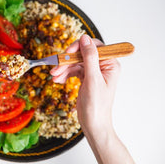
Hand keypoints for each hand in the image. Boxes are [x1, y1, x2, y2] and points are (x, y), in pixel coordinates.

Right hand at [51, 35, 133, 162]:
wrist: (93, 124)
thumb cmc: (97, 106)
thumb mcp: (92, 79)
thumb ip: (89, 57)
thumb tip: (85, 38)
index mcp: (110, 64)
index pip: (94, 46)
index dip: (79, 47)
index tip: (67, 53)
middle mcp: (103, 66)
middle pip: (82, 54)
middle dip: (68, 60)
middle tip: (56, 67)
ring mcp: (94, 72)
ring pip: (76, 62)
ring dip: (64, 68)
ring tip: (54, 76)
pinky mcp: (86, 78)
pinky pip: (73, 71)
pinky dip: (65, 74)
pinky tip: (58, 80)